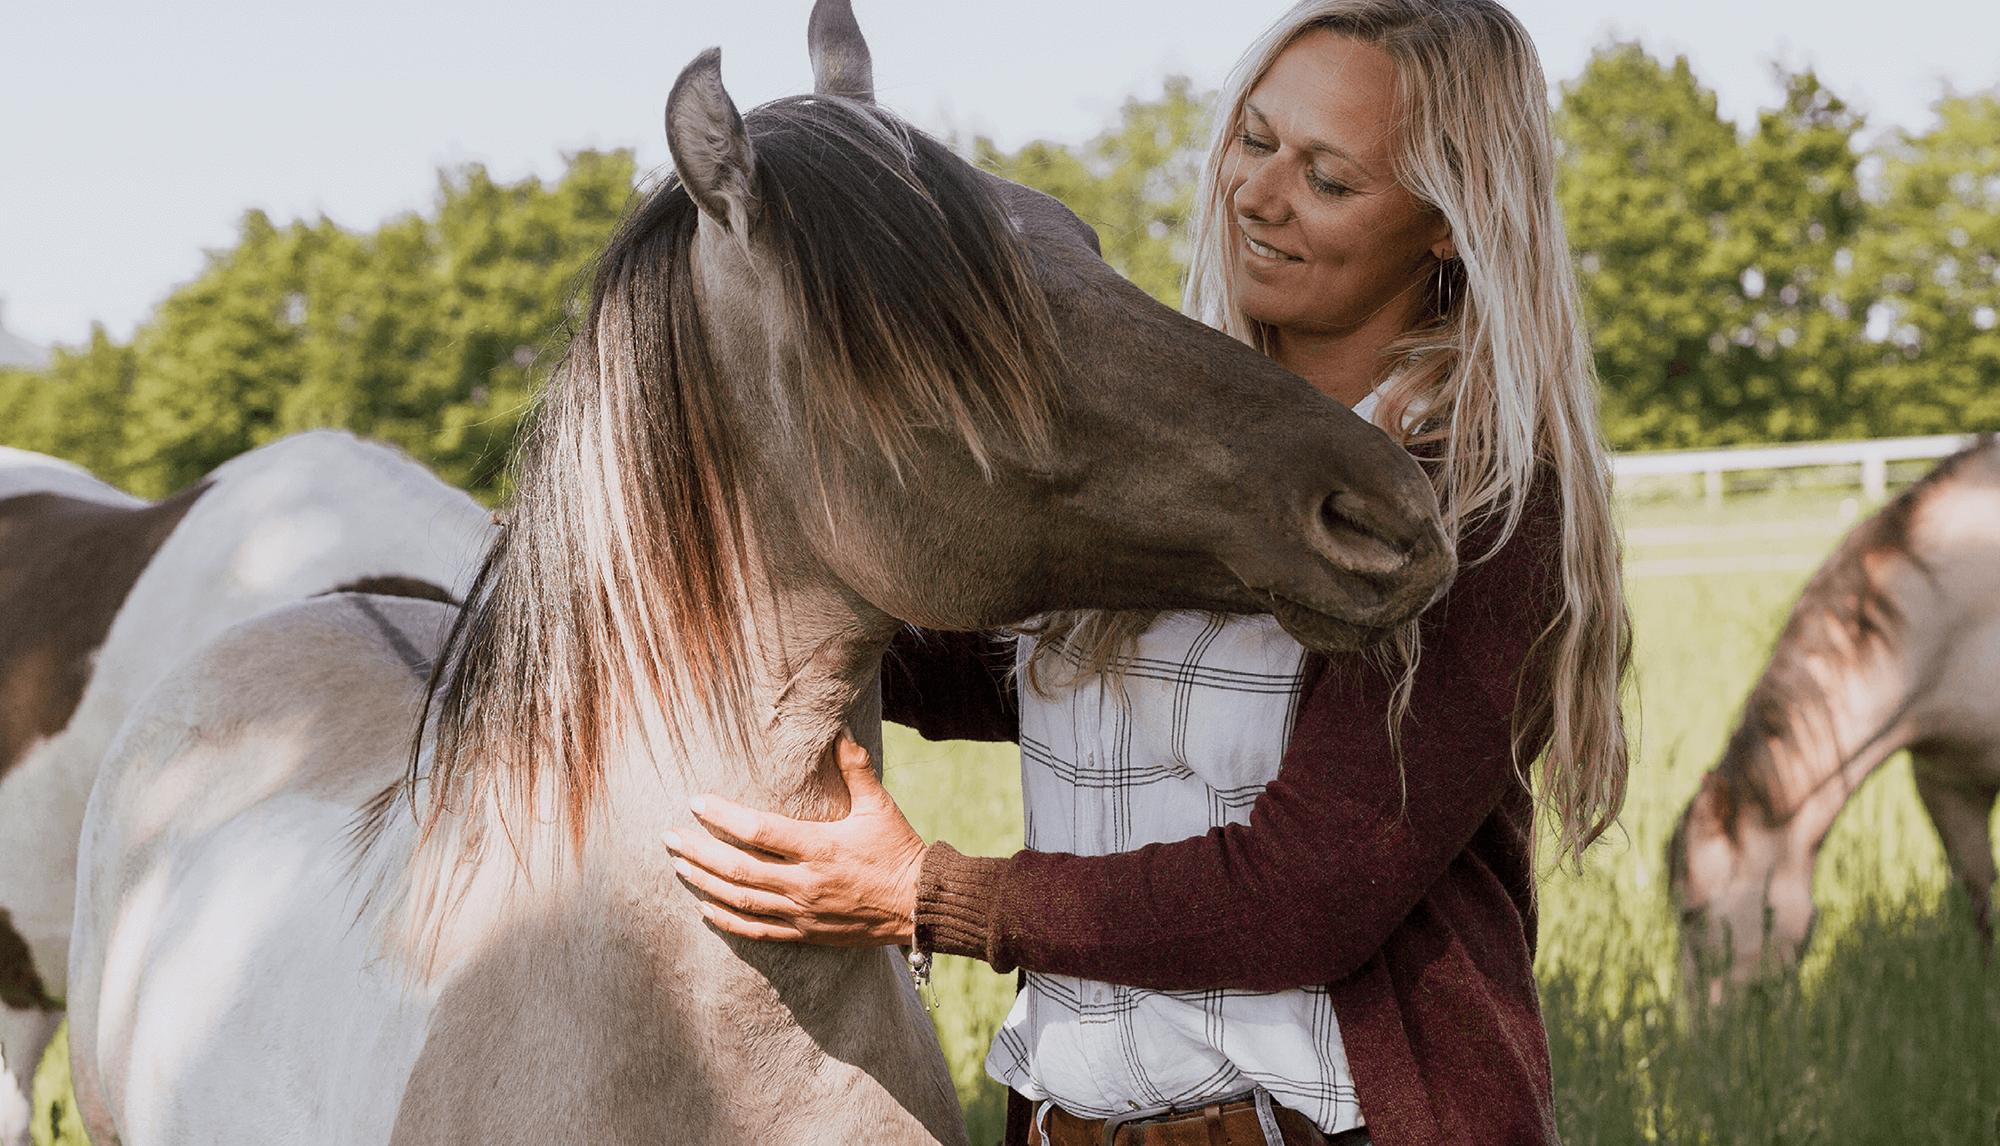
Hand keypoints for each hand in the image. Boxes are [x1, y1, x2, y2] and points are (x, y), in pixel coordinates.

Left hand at [666, 731, 925, 945]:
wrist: (919, 906)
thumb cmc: (899, 851)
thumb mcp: (879, 806)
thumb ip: (856, 768)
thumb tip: (840, 730)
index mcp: (819, 847)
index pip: (758, 830)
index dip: (723, 816)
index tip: (696, 802)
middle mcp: (804, 882)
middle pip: (738, 868)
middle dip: (699, 850)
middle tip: (669, 836)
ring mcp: (801, 912)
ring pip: (740, 900)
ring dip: (704, 882)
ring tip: (678, 864)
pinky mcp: (804, 933)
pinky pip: (757, 930)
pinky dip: (727, 920)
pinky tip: (705, 908)